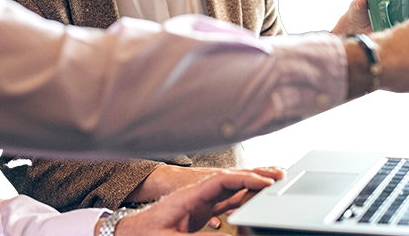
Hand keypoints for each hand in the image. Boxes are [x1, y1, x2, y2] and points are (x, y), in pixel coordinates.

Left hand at [109, 169, 284, 235]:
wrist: (129, 232)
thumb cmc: (145, 233)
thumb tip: (224, 231)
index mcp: (188, 196)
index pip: (222, 181)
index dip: (245, 180)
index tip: (266, 185)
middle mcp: (196, 195)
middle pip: (230, 181)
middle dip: (254, 177)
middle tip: (280, 177)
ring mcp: (199, 202)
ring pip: (230, 190)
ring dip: (251, 187)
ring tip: (273, 186)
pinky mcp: (199, 211)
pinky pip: (225, 201)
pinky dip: (242, 199)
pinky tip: (255, 201)